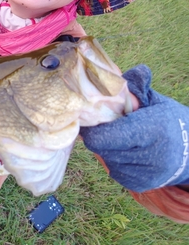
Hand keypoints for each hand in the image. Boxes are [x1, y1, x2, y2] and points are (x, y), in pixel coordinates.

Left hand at [80, 65, 188, 191]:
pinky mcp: (140, 185)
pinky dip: (116, 159)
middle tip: (105, 125)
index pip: (107, 135)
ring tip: (120, 138)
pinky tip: (128, 151)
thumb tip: (118, 72)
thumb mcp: (155, 100)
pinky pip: (115, 170)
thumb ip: (135, 88)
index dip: (94, 126)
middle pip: (102, 147)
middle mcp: (150, 155)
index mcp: (152, 130)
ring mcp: (146, 174)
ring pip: (107, 159)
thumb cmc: (167, 120)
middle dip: (100, 135)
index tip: (89, 117)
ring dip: (108, 148)